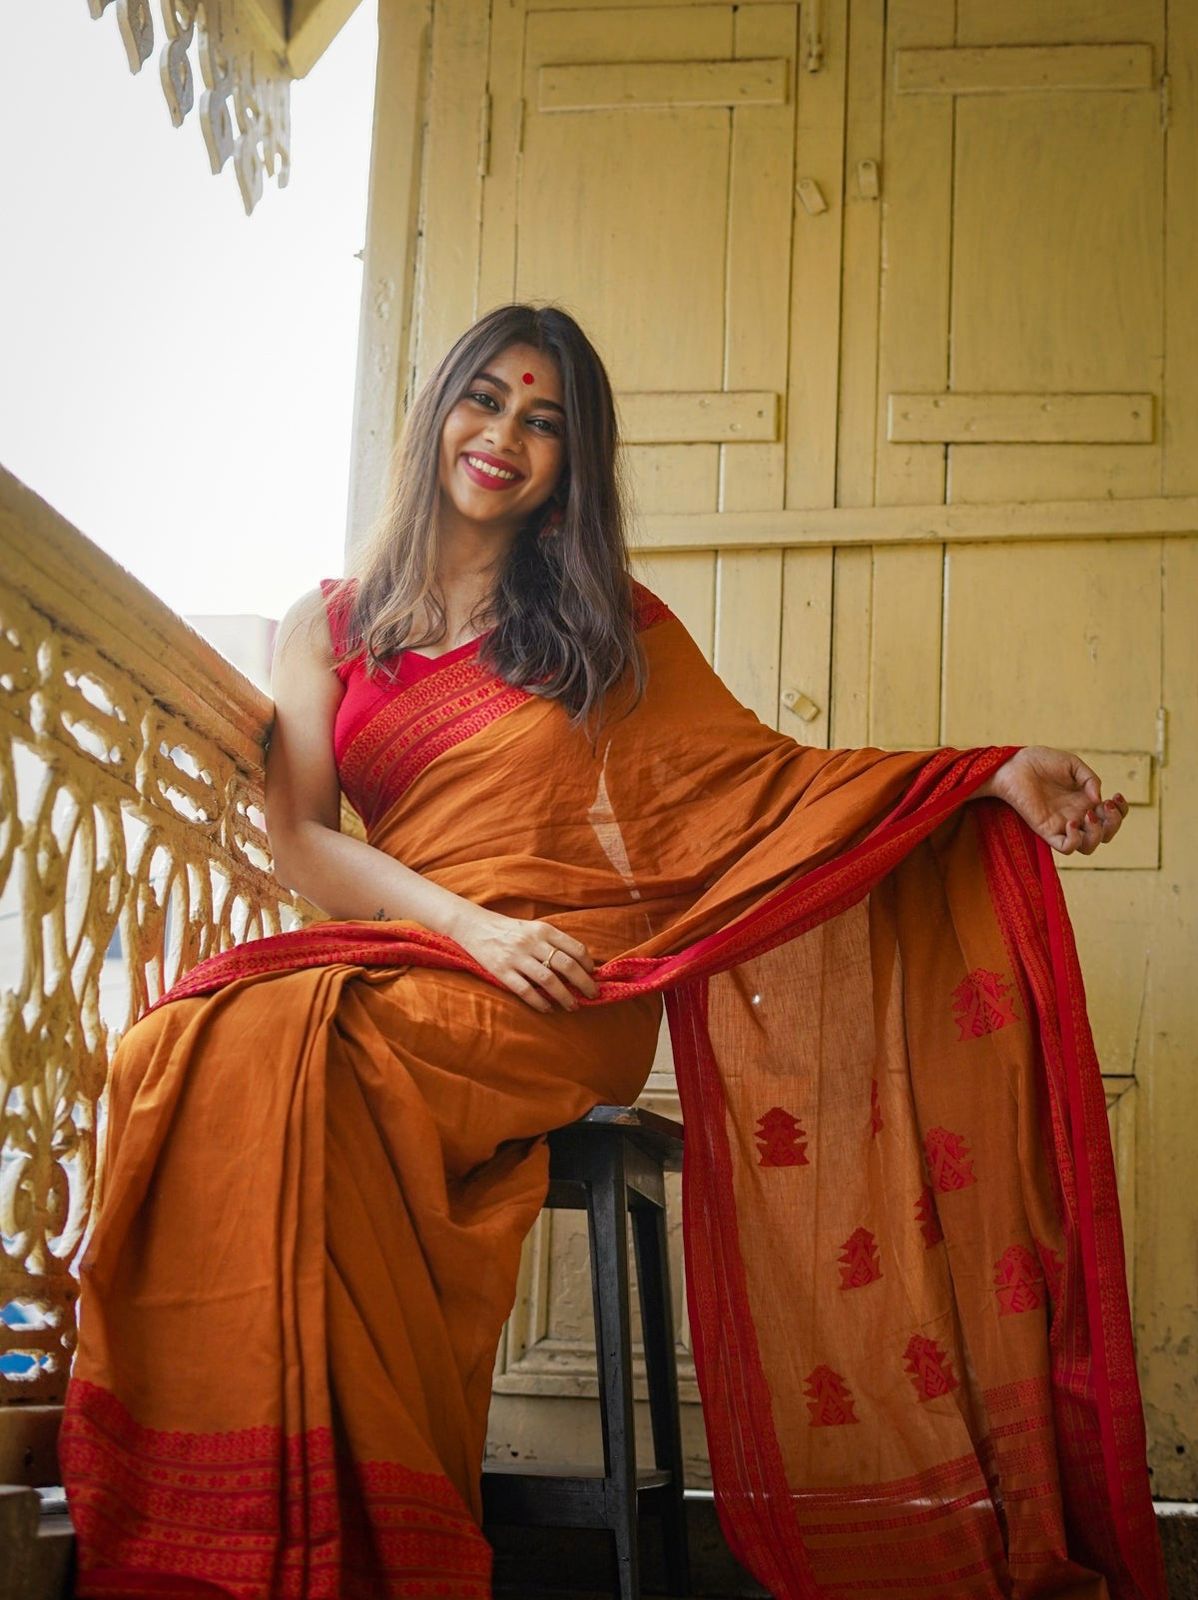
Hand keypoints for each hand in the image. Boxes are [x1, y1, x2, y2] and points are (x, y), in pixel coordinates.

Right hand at [447, 905, 599, 1012]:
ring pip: (548, 980)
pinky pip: (526, 991)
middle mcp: (532, 943)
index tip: (593, 975)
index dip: (588, 965)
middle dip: (583, 983)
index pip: (575, 948)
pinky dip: (540, 1002)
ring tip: (573, 1006)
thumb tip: (579, 964)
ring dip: (565, 996)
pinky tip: (548, 1008)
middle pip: (566, 965)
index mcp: (543, 930)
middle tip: (592, 995)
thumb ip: (554, 943)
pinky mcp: (502, 972)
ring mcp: (516, 958)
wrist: (475, 927)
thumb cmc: (511, 930)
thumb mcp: (534, 929)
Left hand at [977, 746, 1128, 854]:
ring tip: (1088, 814)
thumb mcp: (1072, 765)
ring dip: (1097, 833)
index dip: (1121, 812)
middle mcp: (1077, 816)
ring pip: (1089, 847)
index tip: (1116, 796)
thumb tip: (1098, 799)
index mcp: (1085, 801)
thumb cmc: (1041, 762)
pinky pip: (1066, 848)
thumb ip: (1090, 779)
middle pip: (1105, 835)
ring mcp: (1062, 825)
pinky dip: (1075, 840)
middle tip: (1105, 805)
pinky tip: (1071, 822)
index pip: (1111, 817)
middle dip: (1113, 823)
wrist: (1014, 765)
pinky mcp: (1046, 831)